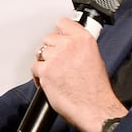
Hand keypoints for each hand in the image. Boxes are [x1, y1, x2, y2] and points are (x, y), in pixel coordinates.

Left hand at [32, 17, 127, 131]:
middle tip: (57, 62)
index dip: (59, 32)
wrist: (93, 108)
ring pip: (40, 53)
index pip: (62, 23)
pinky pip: (35, 68)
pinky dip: (39, 76)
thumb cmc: (96, 90)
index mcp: (84, 40)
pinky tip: (48, 82)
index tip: (59, 37)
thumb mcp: (95, 59)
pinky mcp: (46, 71)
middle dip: (51, 50)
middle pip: (49, 38)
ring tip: (54, 74)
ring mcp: (56, 58)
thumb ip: (80, 48)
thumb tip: (70, 46)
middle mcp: (69, 46)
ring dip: (45, 62)